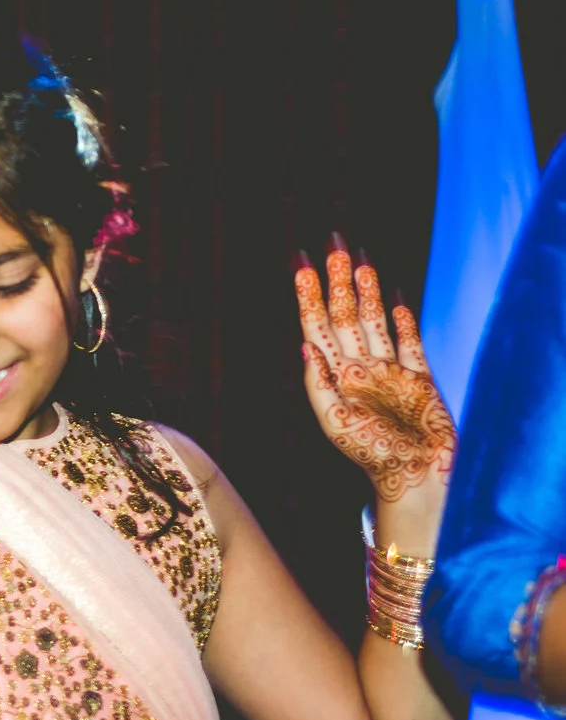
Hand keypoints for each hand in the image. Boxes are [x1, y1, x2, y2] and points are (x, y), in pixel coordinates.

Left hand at [295, 238, 455, 542]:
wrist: (417, 475)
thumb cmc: (372, 456)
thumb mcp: (335, 423)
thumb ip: (318, 385)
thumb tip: (304, 347)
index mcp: (335, 377)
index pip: (317, 326)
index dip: (308, 295)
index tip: (300, 264)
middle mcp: (359, 368)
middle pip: (345, 314)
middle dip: (337, 280)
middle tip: (332, 244)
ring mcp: (389, 371)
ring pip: (374, 320)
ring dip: (367, 290)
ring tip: (358, 259)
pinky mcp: (419, 378)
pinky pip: (409, 341)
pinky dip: (402, 318)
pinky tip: (393, 297)